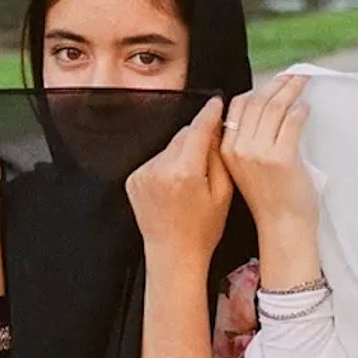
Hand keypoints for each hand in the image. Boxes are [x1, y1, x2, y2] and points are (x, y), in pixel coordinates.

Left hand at [125, 97, 230, 266]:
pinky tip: (175, 187)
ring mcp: (143, 174)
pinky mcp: (134, 179)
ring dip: (181, 153)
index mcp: (184, 172)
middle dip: (198, 139)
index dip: (210, 113)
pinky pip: (156, 160)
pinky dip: (167, 165)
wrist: (173, 255)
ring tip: (191, 180)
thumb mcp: (223, 193)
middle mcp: (159, 169)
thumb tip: (217, 130)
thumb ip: (220, 157)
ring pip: (169, 147)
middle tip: (210, 155)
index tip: (217, 102)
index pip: (199, 129)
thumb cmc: (202, 230)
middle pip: (183, 135)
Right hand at [221, 75, 315, 229]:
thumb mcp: (246, 167)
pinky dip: (301, 110)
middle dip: (277, 84)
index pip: (237, 106)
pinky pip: (292, 121)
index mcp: (227, 149)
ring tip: (302, 82)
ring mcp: (259, 153)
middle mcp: (239, 149)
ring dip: (291, 90)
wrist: (282, 226)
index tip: (273, 82)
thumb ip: (249, 140)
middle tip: (293, 75)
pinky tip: (306, 108)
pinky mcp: (282, 157)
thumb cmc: (270, 198)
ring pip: (274, 107)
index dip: (257, 89)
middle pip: (257, 102)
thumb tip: (267, 106)